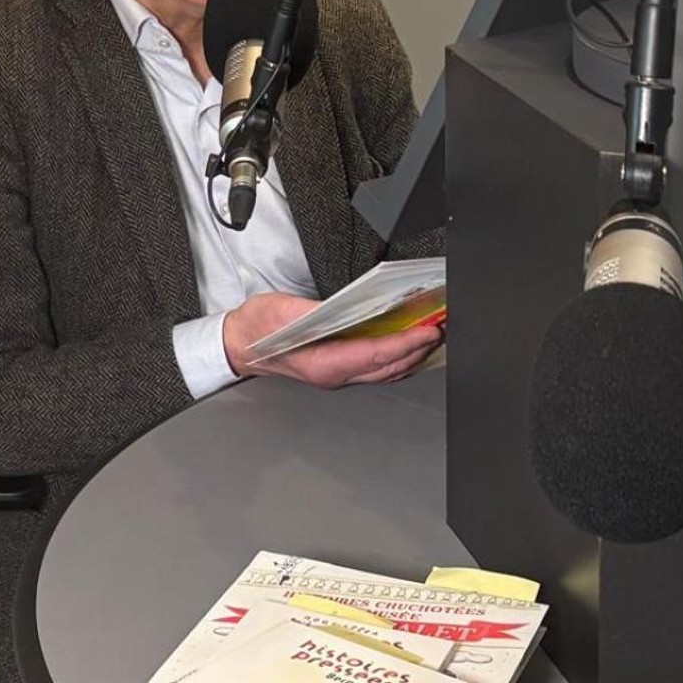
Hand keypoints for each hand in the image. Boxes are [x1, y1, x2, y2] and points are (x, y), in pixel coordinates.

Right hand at [222, 292, 442, 389]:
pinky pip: (375, 368)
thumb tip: (347, 307)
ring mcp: (337, 375)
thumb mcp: (283, 310)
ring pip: (385, 371)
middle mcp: (335, 374)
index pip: (377, 355)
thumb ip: (316, 311)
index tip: (429, 332)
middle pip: (389, 367)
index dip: (407, 344)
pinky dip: (396, 357)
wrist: (241, 344)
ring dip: (411, 355)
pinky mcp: (338, 369)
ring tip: (430, 336)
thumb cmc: (258, 329)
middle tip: (441, 329)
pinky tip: (405, 345)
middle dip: (419, 350)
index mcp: (325, 364)